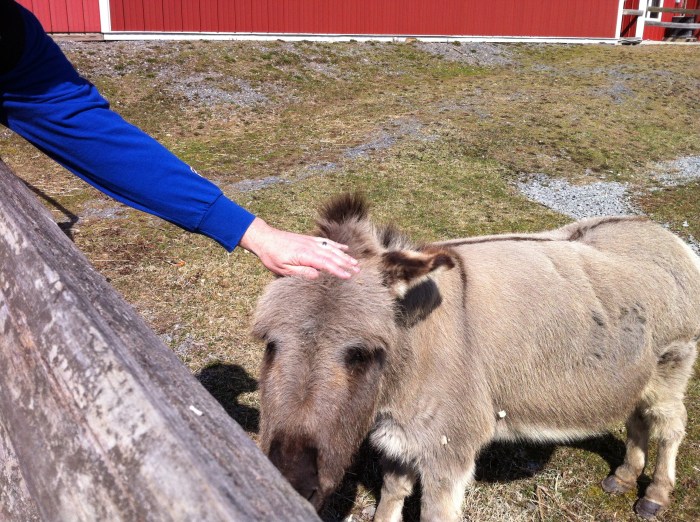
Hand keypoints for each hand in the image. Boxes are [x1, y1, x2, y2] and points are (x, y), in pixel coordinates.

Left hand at [239, 217, 359, 279]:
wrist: (264, 238)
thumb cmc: (272, 256)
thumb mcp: (283, 269)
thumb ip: (301, 272)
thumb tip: (317, 275)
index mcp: (305, 255)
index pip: (326, 264)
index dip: (338, 270)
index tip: (348, 276)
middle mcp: (311, 247)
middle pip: (332, 256)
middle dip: (346, 263)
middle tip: (358, 270)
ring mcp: (311, 242)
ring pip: (331, 249)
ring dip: (344, 255)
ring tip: (355, 262)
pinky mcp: (309, 239)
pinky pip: (326, 242)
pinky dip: (336, 245)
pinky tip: (344, 248)